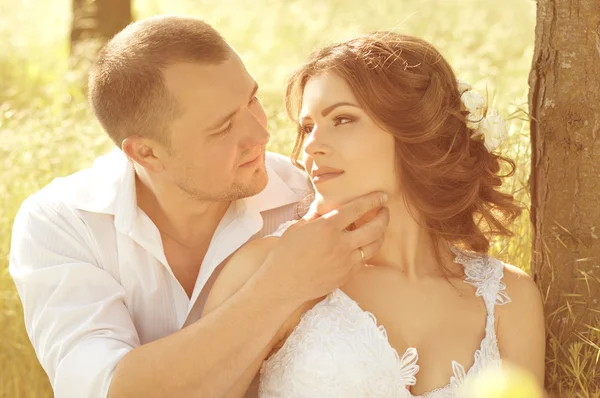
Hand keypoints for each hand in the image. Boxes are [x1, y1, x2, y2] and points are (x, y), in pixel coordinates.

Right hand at [260, 191, 388, 306]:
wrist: (282, 285)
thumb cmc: (285, 254)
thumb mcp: (298, 227)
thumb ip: (316, 216)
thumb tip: (326, 206)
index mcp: (327, 227)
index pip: (357, 209)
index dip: (373, 200)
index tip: (382, 195)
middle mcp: (341, 244)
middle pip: (374, 228)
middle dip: (384, 217)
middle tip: (384, 210)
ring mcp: (346, 262)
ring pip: (374, 246)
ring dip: (380, 234)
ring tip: (379, 228)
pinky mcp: (346, 275)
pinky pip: (363, 260)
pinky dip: (367, 250)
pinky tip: (364, 246)